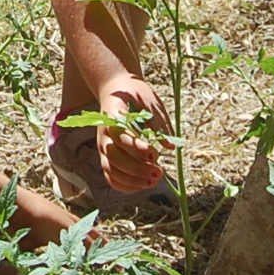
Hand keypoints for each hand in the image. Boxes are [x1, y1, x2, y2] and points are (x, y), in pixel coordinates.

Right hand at [93, 73, 168, 192]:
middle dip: (137, 168)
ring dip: (133, 180)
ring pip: (111, 170)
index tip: (154, 153)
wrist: (115, 89)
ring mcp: (103, 147)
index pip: (120, 136)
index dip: (136, 147)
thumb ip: (159, 123)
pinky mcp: (106, 157)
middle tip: (159, 171)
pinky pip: (110, 177)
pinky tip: (143, 185)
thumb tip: (170, 146)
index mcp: (112, 116)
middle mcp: (104, 134)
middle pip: (114, 157)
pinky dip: (125, 186)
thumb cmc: (135, 94)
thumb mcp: (150, 101)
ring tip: (155, 180)